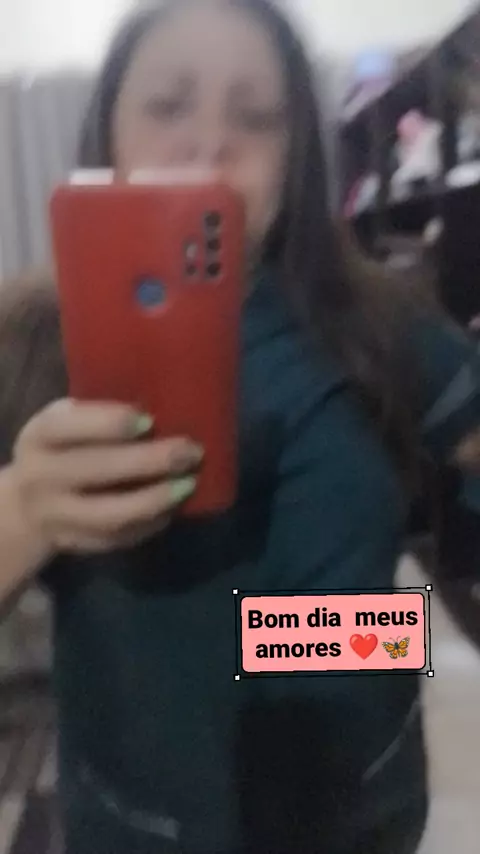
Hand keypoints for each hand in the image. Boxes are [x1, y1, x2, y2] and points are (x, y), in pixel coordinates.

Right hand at [12, 399, 202, 553]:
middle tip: (192, 452)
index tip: (150, 420)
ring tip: (189, 484)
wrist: (23, 506)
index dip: (110, 423)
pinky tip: (173, 509)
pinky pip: (116, 539)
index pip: (69, 427)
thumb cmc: (63, 448)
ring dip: (154, 500)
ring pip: (108, 514)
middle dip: (150, 460)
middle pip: (96, 469)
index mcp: (40, 435)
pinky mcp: (72, 543)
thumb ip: (98, 416)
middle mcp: (40, 476)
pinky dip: (149, 525)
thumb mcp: (66, 423)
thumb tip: (165, 406)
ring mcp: (54, 516)